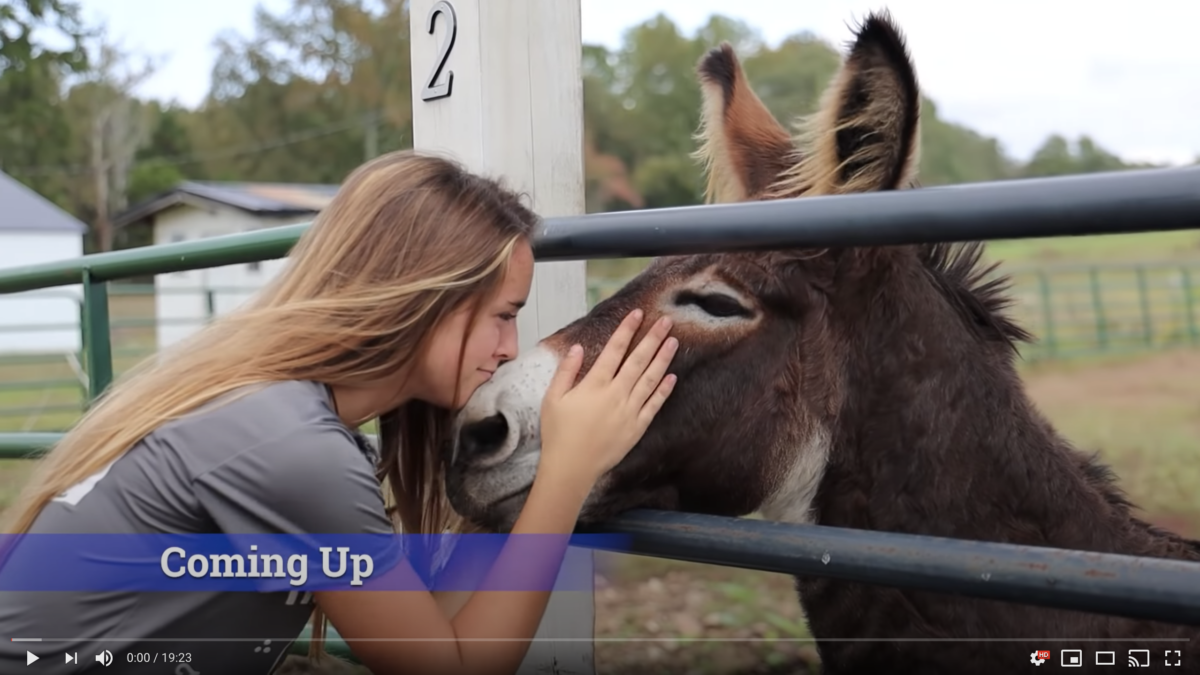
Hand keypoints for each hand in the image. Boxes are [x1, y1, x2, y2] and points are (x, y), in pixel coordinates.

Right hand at [537, 309, 677, 490]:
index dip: (627, 330)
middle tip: (666, 321)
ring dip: (663, 359)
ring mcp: (629, 411)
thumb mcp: (552, 398)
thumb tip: (578, 347)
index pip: (615, 350)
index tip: (638, 314)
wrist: (571, 468)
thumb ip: (566, 371)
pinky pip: (654, 405)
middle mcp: (616, 394)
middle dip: (653, 338)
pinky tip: (672, 377)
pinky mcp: (637, 427)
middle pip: (639, 360)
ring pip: (651, 379)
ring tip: (674, 341)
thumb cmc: (558, 433)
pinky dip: (664, 390)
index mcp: (595, 385)